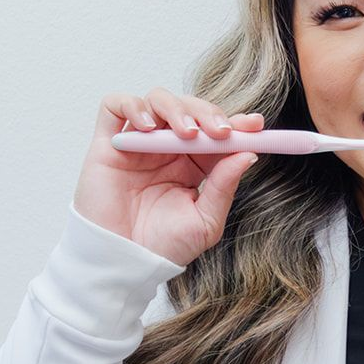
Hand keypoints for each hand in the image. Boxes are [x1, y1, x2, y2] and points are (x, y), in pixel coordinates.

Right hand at [72, 88, 265, 264]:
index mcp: (193, 164)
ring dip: (177, 108)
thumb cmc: (162, 247)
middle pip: (190, 108)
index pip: (216, 131)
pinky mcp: (107, 144)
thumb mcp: (205, 221)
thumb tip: (248, 154)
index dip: (236, 123)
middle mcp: (167, 148)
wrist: (124, 263)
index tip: (255, 125)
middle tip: (221, 131)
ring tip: (187, 132)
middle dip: (209, 112)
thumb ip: (224, 186)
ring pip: (157, 100)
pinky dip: (132, 105)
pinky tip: (147, 127)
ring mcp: (138, 143)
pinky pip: (114, 106)